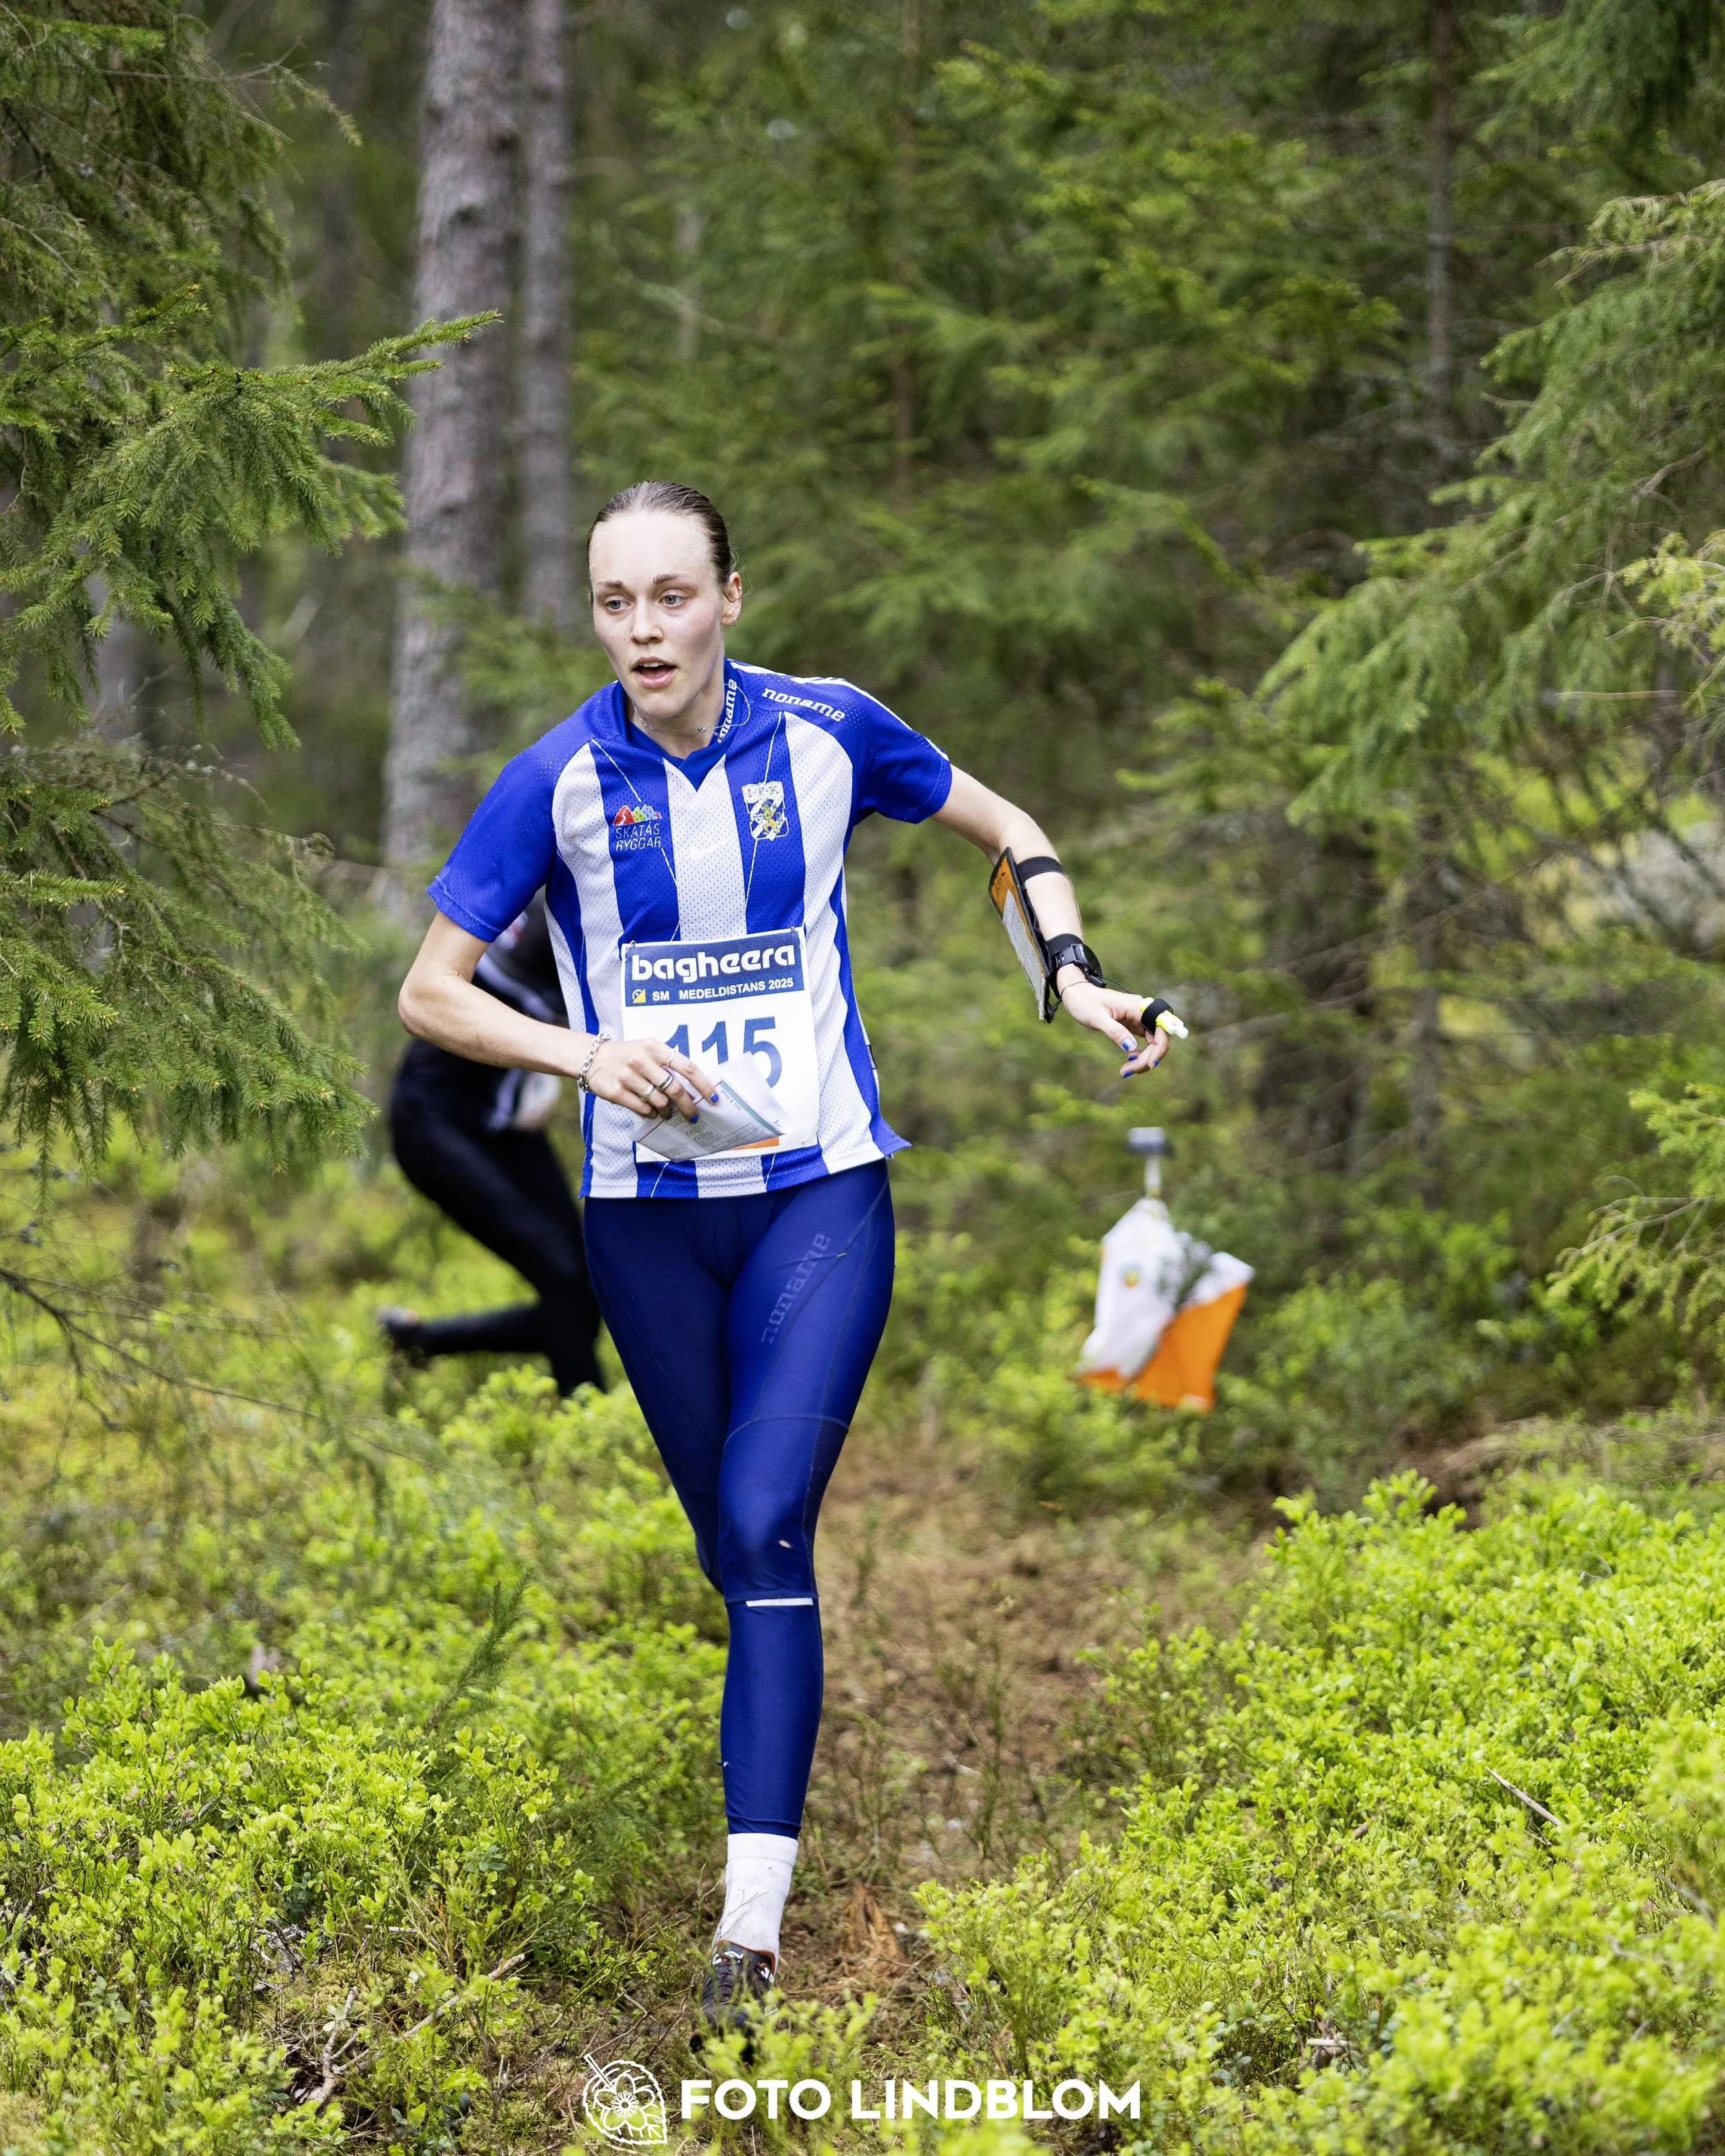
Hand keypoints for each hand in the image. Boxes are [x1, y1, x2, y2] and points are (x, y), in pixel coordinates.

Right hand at [581, 1036, 717, 1119]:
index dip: (703, 1084)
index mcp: (655, 1047)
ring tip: (667, 1112)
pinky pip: (642, 1108)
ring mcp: (628, 1076)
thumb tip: (692, 1088)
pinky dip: (651, 1113)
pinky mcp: (616, 1091)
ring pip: (659, 1101)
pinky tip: (652, 1112)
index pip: (687, 1067)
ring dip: (667, 1111)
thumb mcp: (648, 1049)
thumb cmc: (627, 1055)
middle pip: (675, 1088)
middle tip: (693, 1115)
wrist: (592, 1057)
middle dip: (687, 1105)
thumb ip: (667, 1062)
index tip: (713, 1097)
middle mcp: (642, 1060)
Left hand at [1057, 975, 1173, 1076]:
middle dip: (1148, 1058)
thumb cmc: (1085, 1002)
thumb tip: (1131, 1048)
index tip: (1150, 1065)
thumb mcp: (1097, 1018)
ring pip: (1152, 1043)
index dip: (1160, 1048)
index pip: (1160, 1028)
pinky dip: (1139, 1054)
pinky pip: (1144, 1042)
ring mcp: (1138, 1018)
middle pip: (1157, 1039)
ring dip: (1143, 1059)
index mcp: (1137, 1007)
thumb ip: (1115, 1032)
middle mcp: (1142, 1012)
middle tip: (1129, 1071)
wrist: (1076, 994)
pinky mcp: (1133, 1024)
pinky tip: (1129, 1061)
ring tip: (1126, 1070)